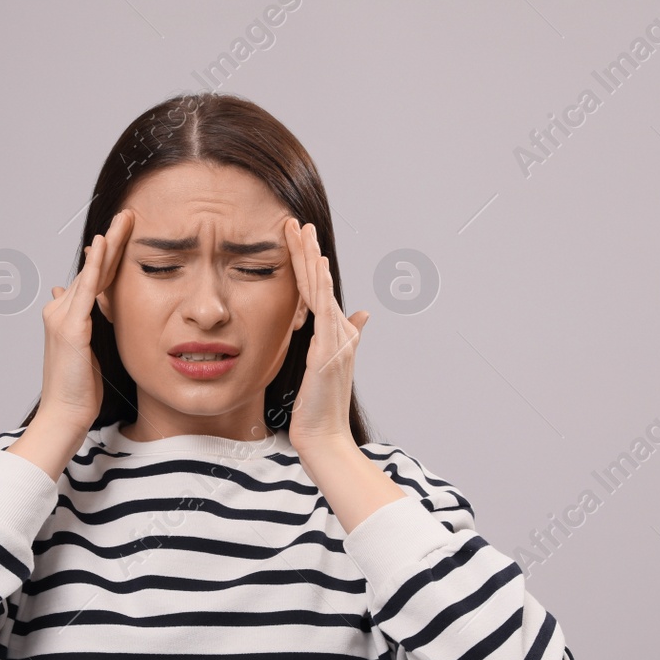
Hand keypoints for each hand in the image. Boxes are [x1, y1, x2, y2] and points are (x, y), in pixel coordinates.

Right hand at [36, 208, 134, 436]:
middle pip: (93, 269)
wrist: (64, 415)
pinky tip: (103, 245)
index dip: (108, 256)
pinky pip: (86, 289)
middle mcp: (61, 310)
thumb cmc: (78, 390)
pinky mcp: (70, 327)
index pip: (93, 279)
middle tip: (128, 215)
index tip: (122, 234)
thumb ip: (80, 322)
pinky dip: (95, 265)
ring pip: (91, 272)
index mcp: (67, 316)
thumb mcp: (84, 351)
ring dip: (108, 243)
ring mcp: (63, 316)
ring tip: (125, 220)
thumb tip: (68, 292)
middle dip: (111, 241)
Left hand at [282, 217, 368, 456]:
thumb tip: (363, 315)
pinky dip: (320, 287)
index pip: (315, 292)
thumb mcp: (326, 368)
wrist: (324, 437)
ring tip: (303, 231)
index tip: (295, 238)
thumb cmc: (318, 408)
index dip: (306, 264)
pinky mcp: (331, 349)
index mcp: (334, 334)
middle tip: (296, 222)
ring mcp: (337, 339)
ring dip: (312, 258)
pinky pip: (324, 311)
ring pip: (322, 290)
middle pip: (319, 284)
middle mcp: (340, 332)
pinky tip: (316, 265)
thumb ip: (345, 339)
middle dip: (307, 251)